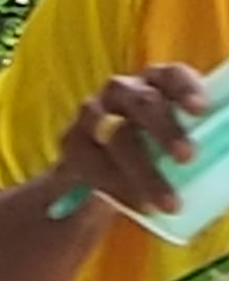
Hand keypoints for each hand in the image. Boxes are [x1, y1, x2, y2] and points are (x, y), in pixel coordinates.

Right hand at [51, 66, 210, 225]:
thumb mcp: (185, 140)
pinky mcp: (72, 142)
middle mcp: (122, 91)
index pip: (172, 75)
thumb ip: (208, 140)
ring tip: (168, 204)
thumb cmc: (160, 153)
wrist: (107, 175)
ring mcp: (93, 114)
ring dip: (143, 171)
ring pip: (116, 135)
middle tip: (187, 158)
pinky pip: (92, 163)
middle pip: (143, 102)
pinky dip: (117, 187)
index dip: (185, 89)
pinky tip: (138, 205)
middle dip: (165, 129)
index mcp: (157, 84)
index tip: (201, 110)